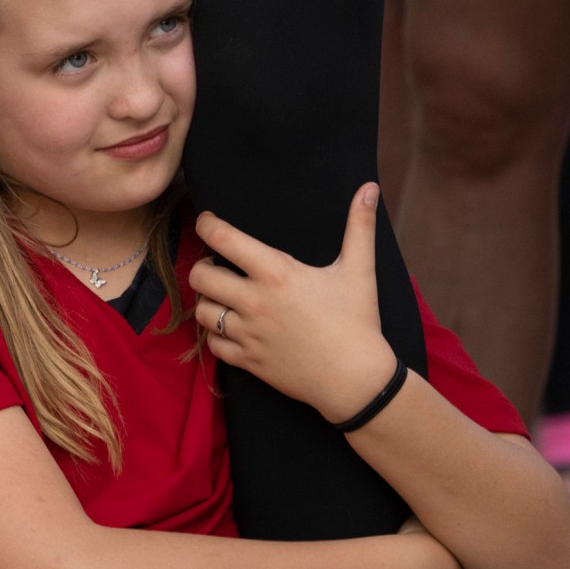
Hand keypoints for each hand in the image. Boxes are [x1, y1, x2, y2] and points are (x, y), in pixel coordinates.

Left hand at [189, 184, 400, 422]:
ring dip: (207, 300)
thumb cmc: (358, 322)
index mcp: (277, 273)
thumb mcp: (359, 270)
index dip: (206, 224)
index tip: (206, 221)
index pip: (223, 239)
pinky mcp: (246, 361)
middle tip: (218, 265)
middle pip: (200, 275)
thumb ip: (360, 225)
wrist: (356, 380)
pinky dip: (214, 334)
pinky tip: (229, 326)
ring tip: (223, 296)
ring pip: (200, 310)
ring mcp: (247, 333)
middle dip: (203, 265)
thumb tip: (369, 188)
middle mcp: (254, 302)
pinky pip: (211, 343)